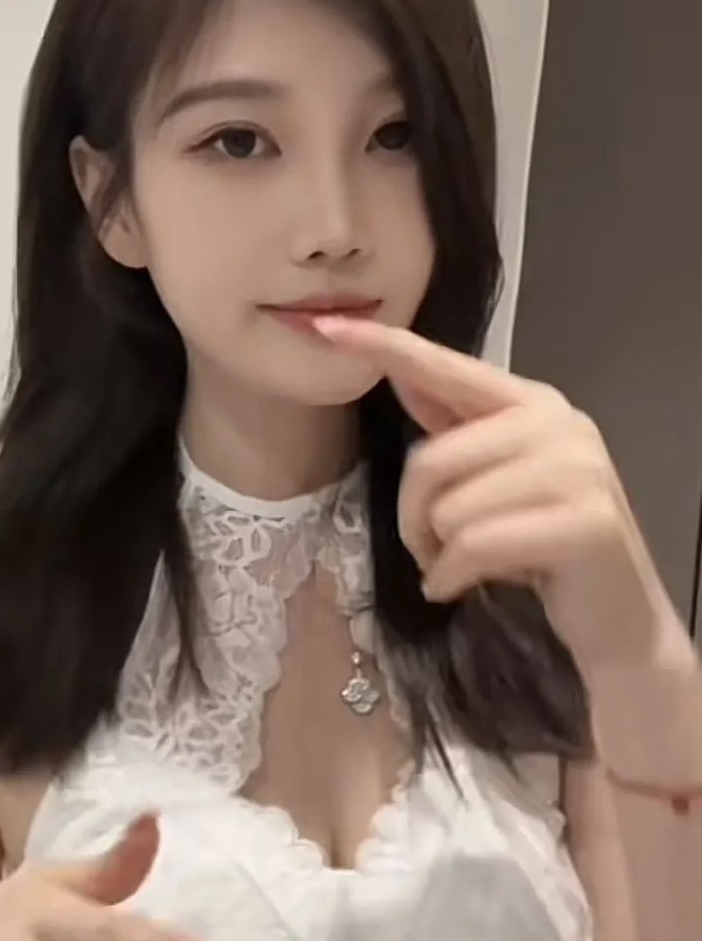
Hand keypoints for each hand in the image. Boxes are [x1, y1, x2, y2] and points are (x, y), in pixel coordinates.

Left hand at [315, 315, 680, 675]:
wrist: (615, 614)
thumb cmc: (541, 547)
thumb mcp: (494, 480)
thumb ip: (454, 429)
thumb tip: (401, 374)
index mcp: (532, 402)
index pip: (446, 365)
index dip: (386, 346)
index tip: (326, 326)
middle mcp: (559, 424)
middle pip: (431, 460)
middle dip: (413, 518)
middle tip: (429, 551)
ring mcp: (579, 470)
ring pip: (450, 509)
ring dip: (436, 554)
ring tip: (459, 568)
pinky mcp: (586, 523)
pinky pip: (475, 545)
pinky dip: (452, 576)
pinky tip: (461, 587)